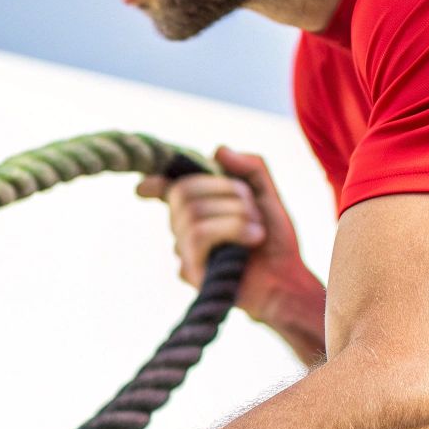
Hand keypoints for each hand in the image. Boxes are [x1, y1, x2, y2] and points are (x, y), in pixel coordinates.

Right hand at [138, 146, 327, 363]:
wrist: (286, 278)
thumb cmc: (274, 239)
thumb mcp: (268, 194)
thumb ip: (250, 166)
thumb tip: (217, 149)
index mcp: (199, 207)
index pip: (166, 190)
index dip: (152, 184)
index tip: (142, 186)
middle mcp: (184, 227)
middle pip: (183, 190)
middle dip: (227, 191)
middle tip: (253, 209)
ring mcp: (184, 249)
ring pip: (193, 211)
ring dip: (235, 214)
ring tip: (256, 230)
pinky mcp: (189, 269)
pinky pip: (199, 233)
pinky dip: (232, 229)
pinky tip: (251, 242)